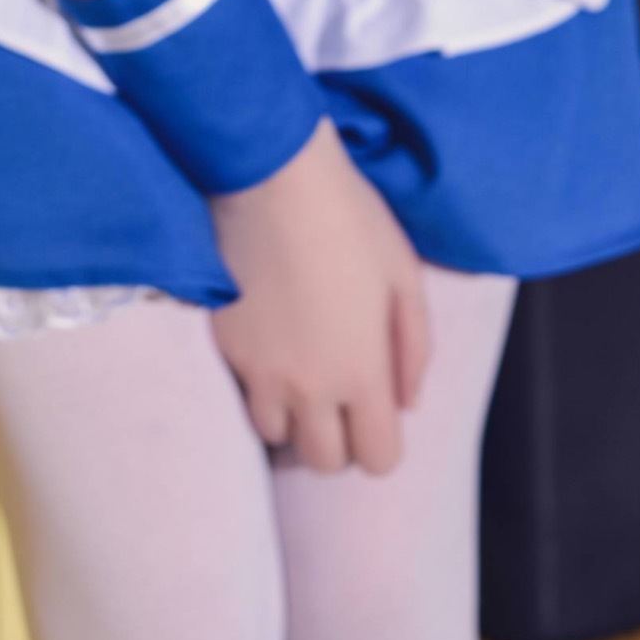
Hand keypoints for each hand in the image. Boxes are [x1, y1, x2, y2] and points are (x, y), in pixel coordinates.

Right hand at [208, 120, 430, 473]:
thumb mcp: (404, 275)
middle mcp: (309, 388)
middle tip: (339, 395)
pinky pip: (242, 394)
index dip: (380, 442)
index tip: (376, 410)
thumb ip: (414, 349)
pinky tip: (269, 346)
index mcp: (362, 373)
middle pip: (323, 462)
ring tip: (299, 373)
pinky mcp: (225, 348)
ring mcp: (259, 372)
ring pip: (276, 436)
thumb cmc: (349, 218)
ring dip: (292, 417)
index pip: (377, 461)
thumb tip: (407, 402)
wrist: (272, 177)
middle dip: (337, 438)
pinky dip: (258, 386)